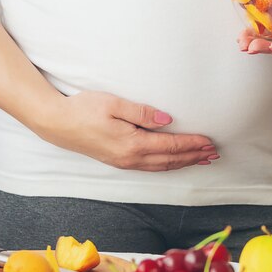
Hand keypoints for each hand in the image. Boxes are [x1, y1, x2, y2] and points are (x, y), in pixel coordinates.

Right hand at [38, 91, 217, 171]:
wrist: (57, 124)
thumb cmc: (84, 109)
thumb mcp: (114, 104)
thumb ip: (142, 112)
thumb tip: (167, 120)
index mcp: (132, 144)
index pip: (170, 146)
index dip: (192, 144)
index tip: (209, 141)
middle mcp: (131, 158)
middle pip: (170, 160)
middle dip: (193, 156)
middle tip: (214, 153)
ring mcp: (124, 162)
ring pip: (161, 166)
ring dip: (183, 163)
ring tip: (201, 159)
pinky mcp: (119, 162)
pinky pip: (151, 167)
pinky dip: (167, 165)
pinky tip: (173, 162)